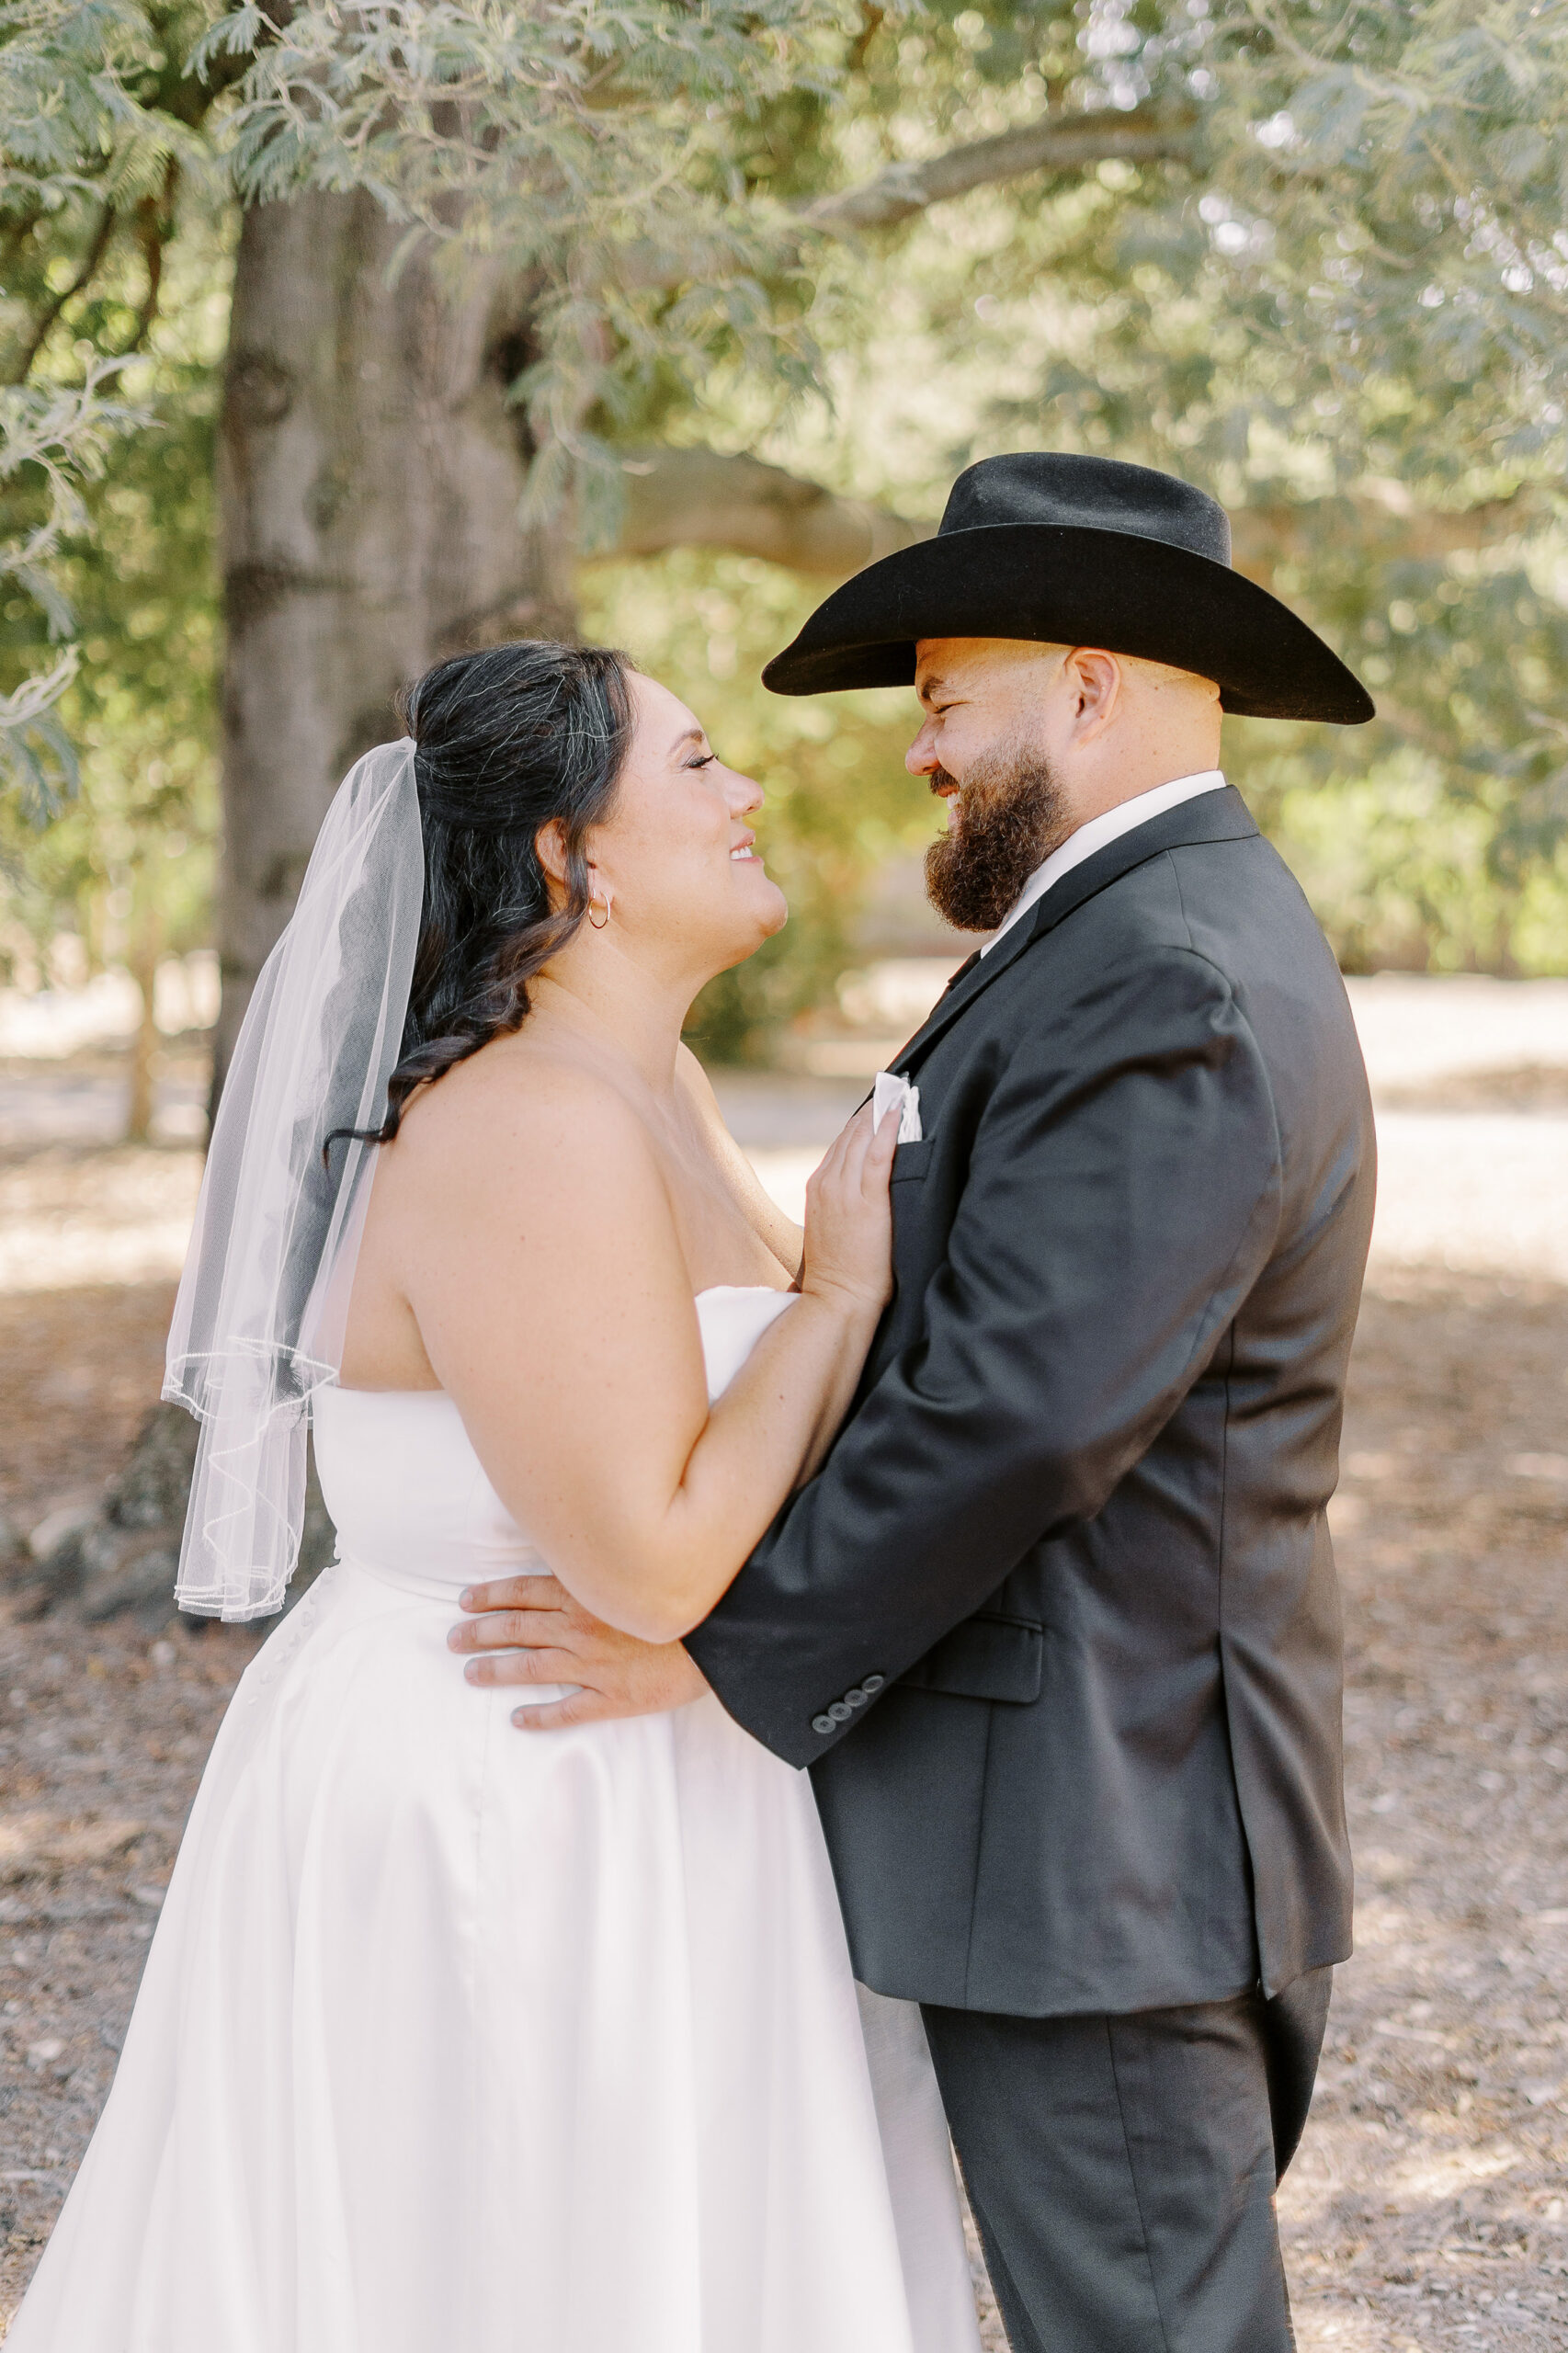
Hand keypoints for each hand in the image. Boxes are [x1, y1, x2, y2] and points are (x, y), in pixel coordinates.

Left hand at [447, 1574, 710, 1728]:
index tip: (465, 1600)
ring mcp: (593, 1667)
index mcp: (585, 1593)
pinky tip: (518, 1719)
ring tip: (471, 1674)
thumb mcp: (638, 1565)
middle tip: (453, 1639)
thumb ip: (603, 1563)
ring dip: (497, 1671)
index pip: (524, 1591)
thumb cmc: (687, 1594)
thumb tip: (575, 1551)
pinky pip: (567, 1712)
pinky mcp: (613, 1698)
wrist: (725, 1632)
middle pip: (518, 1629)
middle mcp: (580, 1629)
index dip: (491, 1596)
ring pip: (531, 1669)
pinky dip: (539, 1717)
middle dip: (481, 1632)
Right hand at [799, 1098, 898, 1315]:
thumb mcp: (833, 1229)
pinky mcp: (866, 1203)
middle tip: (894, 1087)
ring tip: (900, 1093)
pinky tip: (897, 1113)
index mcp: (818, 1188)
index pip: (840, 1144)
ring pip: (861, 1139)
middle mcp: (827, 1183)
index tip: (880, 1103)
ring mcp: (844, 1192)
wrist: (838, 1299)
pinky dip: (886, 1131)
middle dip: (872, 1110)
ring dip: (881, 1113)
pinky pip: (876, 1157)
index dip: (861, 1122)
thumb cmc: (842, 1273)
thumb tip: (863, 1193)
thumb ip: (843, 1205)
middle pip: (850, 1134)